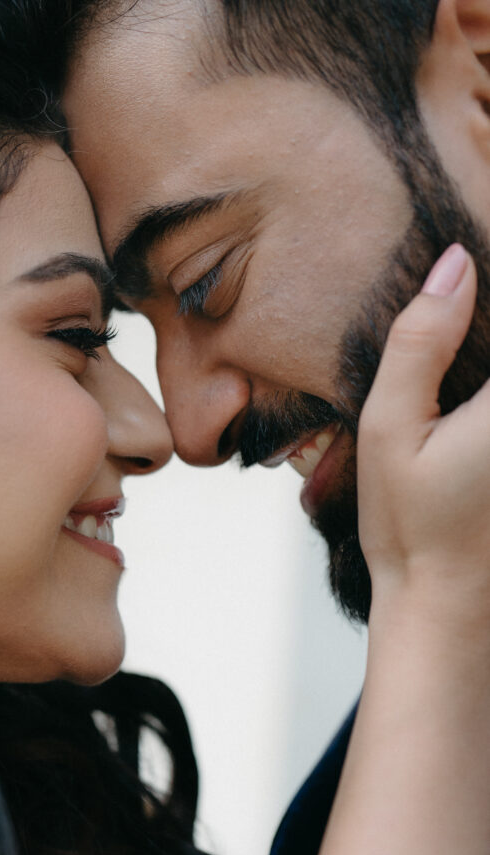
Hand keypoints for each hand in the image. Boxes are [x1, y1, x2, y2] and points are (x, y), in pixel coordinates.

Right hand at [357, 244, 489, 625]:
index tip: (478, 234)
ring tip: (464, 341)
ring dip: (485, 351)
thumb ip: (419, 342)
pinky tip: (471, 396)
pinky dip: (488, 387)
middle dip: (485, 316)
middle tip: (465, 290)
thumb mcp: (390, 428)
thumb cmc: (411, 525)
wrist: (449, 605)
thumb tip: (455, 263)